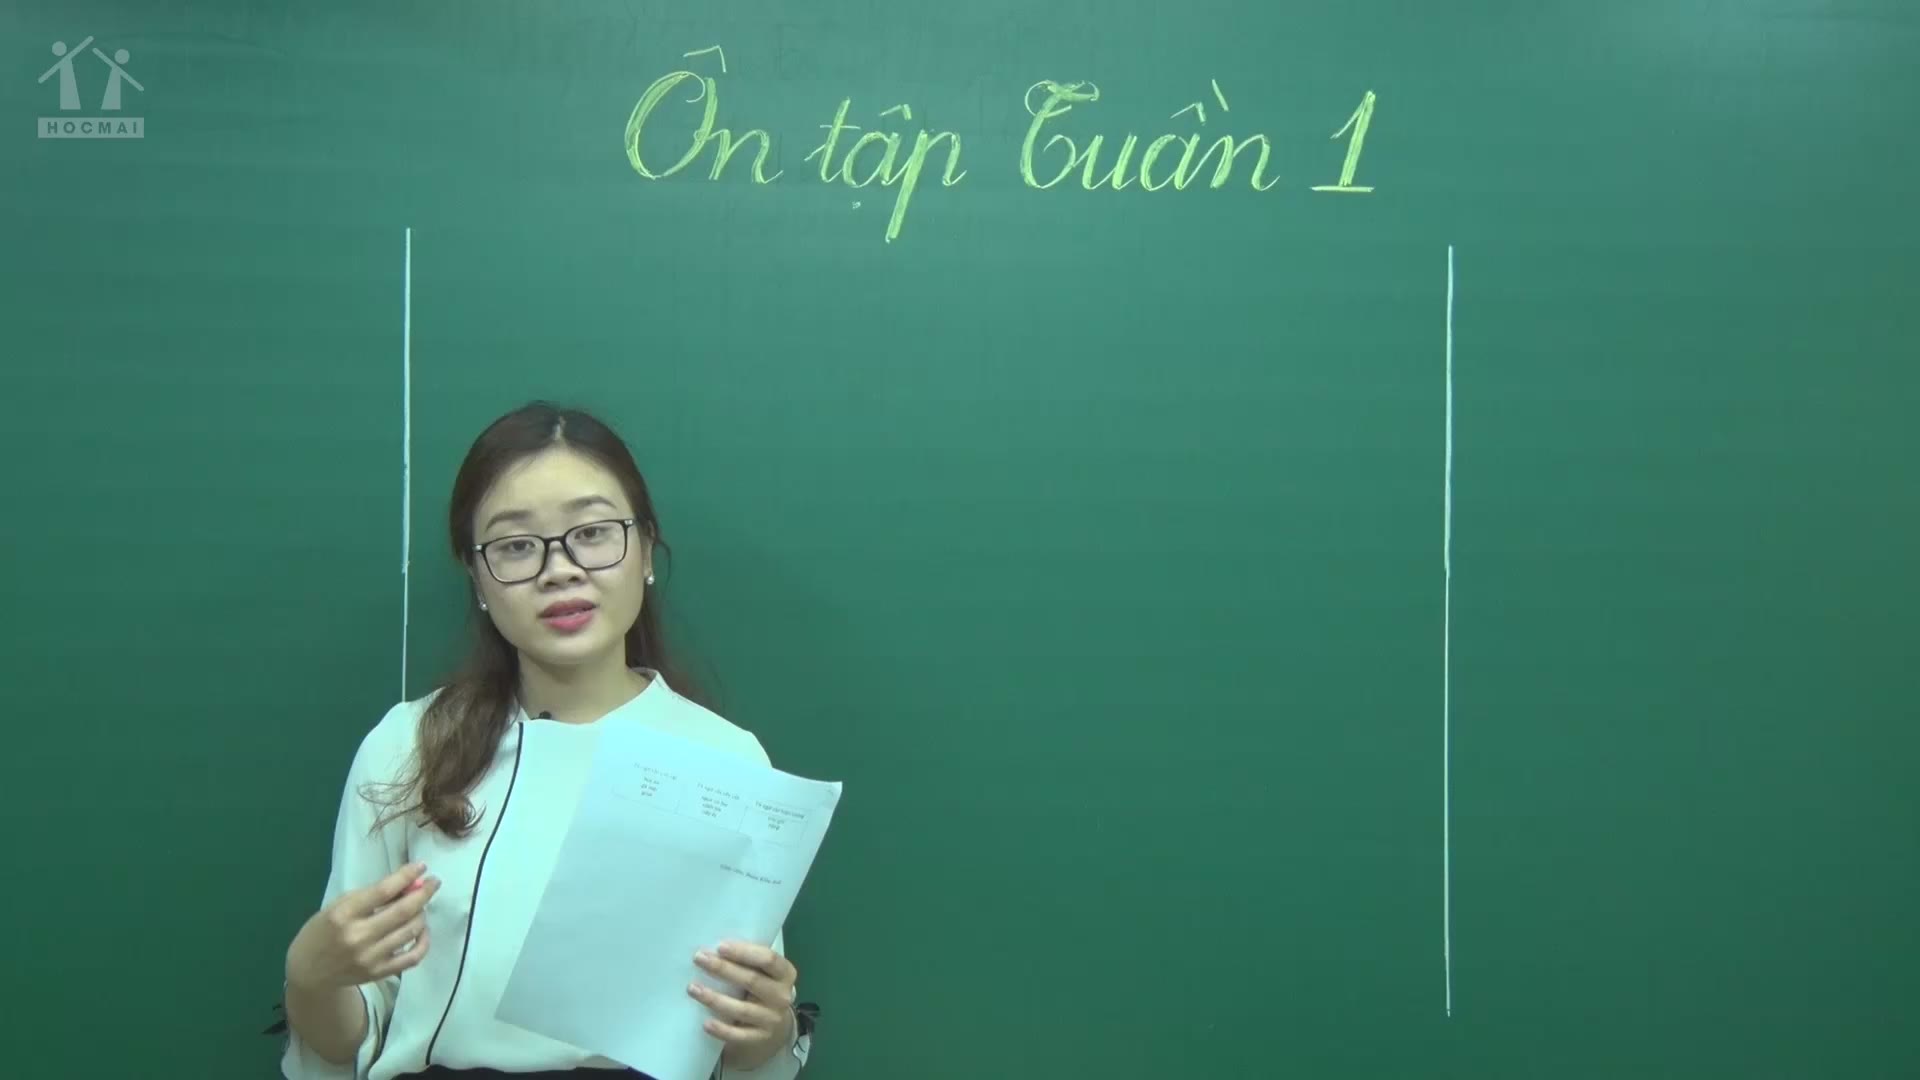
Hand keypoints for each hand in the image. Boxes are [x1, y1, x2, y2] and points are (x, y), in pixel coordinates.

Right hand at [286, 862, 440, 990]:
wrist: (309, 972)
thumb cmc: (322, 931)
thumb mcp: (338, 906)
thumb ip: (370, 895)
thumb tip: (407, 884)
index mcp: (343, 915)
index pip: (382, 891)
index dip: (406, 876)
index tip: (421, 866)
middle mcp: (358, 937)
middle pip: (403, 911)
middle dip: (424, 893)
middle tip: (434, 882)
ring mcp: (370, 958)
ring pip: (411, 931)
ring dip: (421, 914)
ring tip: (419, 906)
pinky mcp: (379, 973)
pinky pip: (413, 957)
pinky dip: (424, 941)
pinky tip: (422, 930)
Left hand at [689, 941, 797, 1069]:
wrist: (774, 1024)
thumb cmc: (762, 986)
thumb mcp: (764, 972)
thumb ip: (748, 960)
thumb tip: (713, 950)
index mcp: (785, 973)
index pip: (768, 959)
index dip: (744, 952)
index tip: (719, 946)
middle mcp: (782, 996)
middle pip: (752, 981)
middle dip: (723, 969)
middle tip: (699, 958)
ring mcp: (772, 1019)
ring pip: (742, 1009)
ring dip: (715, 999)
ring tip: (693, 988)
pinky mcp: (759, 1038)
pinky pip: (738, 1035)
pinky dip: (722, 1029)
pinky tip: (706, 1023)